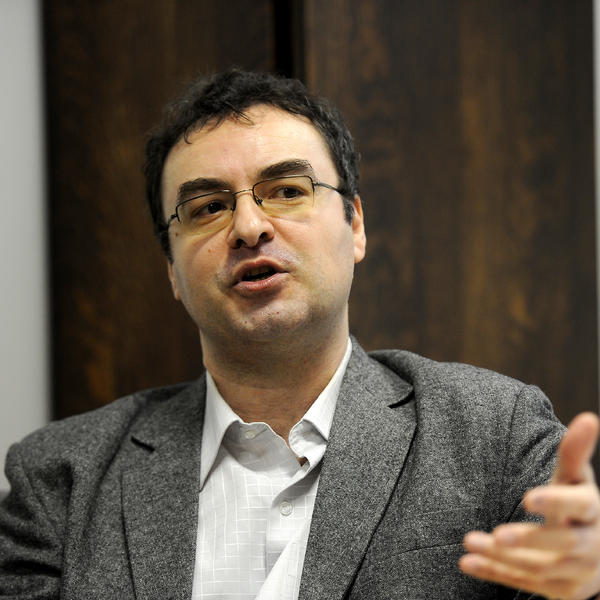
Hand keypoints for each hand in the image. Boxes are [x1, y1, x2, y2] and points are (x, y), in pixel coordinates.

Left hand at [459, 412, 599, 598]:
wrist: (596, 554)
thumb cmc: (577, 505)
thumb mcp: (575, 479)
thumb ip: (575, 452)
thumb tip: (588, 417)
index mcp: (592, 511)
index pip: (580, 506)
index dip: (556, 503)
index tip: (527, 497)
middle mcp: (590, 545)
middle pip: (563, 544)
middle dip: (529, 540)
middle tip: (497, 534)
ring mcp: (575, 573)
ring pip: (539, 568)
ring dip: (501, 557)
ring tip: (469, 541)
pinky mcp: (559, 592)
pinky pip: (524, 583)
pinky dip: (494, 573)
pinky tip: (467, 562)